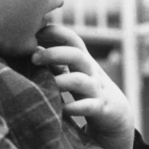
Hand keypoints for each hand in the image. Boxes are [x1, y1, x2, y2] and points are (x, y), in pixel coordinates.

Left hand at [34, 24, 133, 148]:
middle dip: (54, 54)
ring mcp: (96, 90)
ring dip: (61, 81)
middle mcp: (90, 72)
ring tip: (46, 86)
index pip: (71, 39)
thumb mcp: (74, 73)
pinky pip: (88, 106)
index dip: (54, 32)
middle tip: (33, 58)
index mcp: (82, 61)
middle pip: (75, 55)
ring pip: (79, 80)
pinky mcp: (100, 108)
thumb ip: (56, 63)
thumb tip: (30, 49)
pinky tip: (61, 110)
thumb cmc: (87, 91)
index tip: (34, 34)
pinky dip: (73, 108)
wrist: (117, 115)